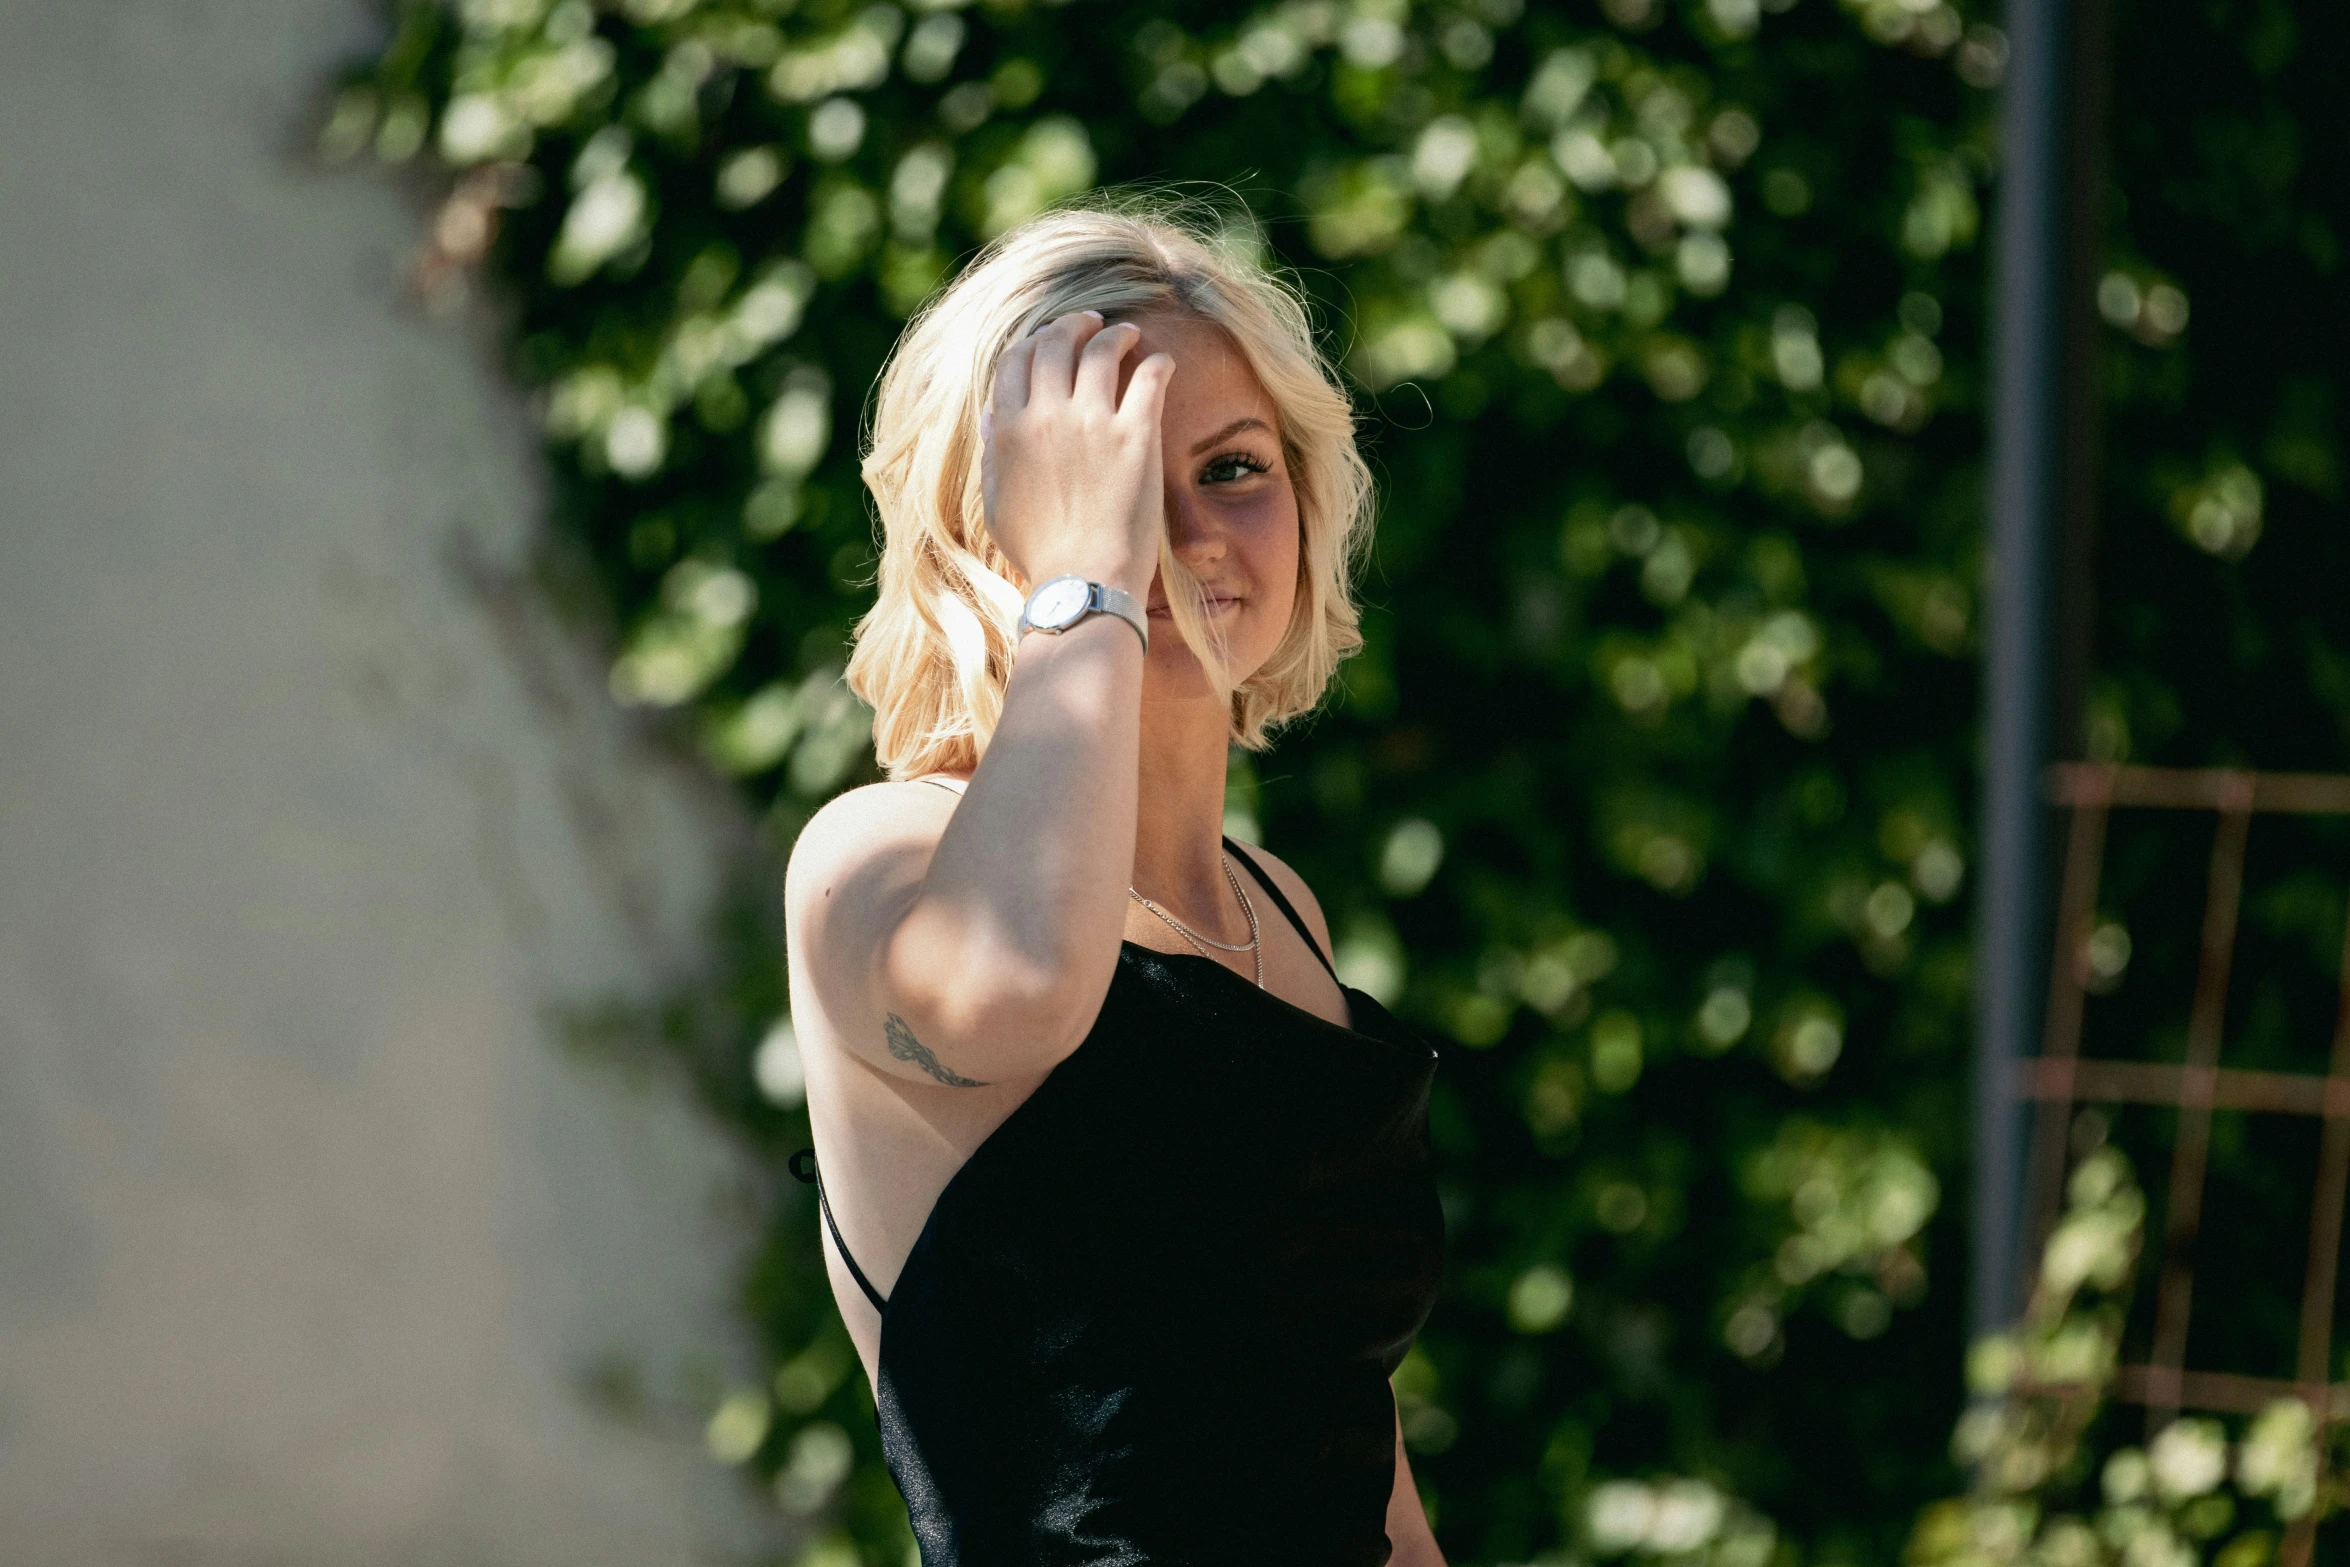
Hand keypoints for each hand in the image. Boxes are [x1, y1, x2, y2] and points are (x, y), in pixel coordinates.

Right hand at [981, 310, 1173, 599]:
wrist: (1082, 581)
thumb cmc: (1041, 553)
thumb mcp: (998, 505)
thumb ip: (993, 456)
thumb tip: (991, 417)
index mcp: (1010, 430)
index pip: (1016, 360)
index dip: (1035, 341)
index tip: (1051, 339)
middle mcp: (1046, 415)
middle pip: (1056, 343)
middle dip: (1074, 326)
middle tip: (1092, 324)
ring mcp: (1092, 422)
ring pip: (1103, 349)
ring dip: (1118, 334)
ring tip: (1132, 335)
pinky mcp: (1135, 435)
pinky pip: (1150, 375)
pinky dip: (1158, 361)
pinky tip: (1164, 361)